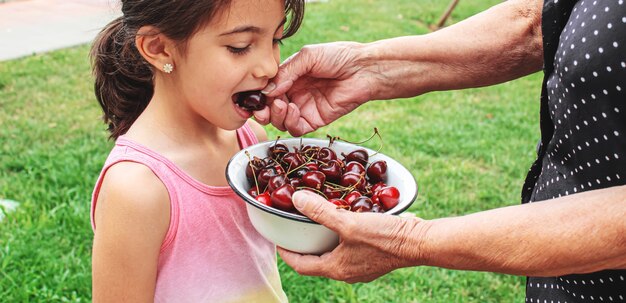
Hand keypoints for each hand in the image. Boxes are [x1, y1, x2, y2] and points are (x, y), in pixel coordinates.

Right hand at [255, 42, 376, 136]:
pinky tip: (295, 110)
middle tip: (262, 108)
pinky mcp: (315, 120)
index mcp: (289, 77)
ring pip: (280, 121)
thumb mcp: (308, 57)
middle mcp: (294, 93)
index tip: (253, 97)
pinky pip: (296, 129)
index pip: (267, 90)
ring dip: (276, 116)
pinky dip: (291, 123)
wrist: (363, 69)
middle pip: (269, 108)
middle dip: (263, 110)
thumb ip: (286, 72)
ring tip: (282, 105)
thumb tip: (267, 90)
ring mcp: (304, 108)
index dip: (258, 96)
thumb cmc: (338, 56)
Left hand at [277, 190, 427, 282]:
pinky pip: (350, 249)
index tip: (278, 242)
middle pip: (317, 261)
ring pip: (335, 255)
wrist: (418, 242)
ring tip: (317, 223)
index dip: (287, 254)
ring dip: (324, 241)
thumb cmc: (382, 237)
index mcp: (336, 269)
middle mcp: (347, 272)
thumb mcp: (348, 222)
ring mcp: (362, 267)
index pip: (301, 266)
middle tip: (296, 229)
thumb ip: (321, 212)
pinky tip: (346, 221)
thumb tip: (296, 199)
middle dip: (305, 246)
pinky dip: (341, 237)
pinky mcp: (374, 259)